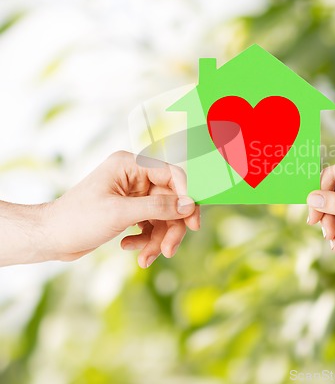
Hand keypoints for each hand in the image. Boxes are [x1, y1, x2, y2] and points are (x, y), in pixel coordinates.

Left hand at [42, 151, 199, 267]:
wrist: (51, 238)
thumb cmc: (78, 219)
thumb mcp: (120, 213)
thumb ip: (158, 207)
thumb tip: (189, 205)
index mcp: (131, 165)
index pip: (172, 175)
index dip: (186, 197)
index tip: (193, 222)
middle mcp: (135, 176)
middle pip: (171, 200)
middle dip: (170, 227)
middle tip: (169, 250)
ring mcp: (133, 194)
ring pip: (163, 215)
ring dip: (158, 239)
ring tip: (145, 258)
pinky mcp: (130, 210)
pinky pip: (151, 224)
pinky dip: (146, 240)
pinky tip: (130, 248)